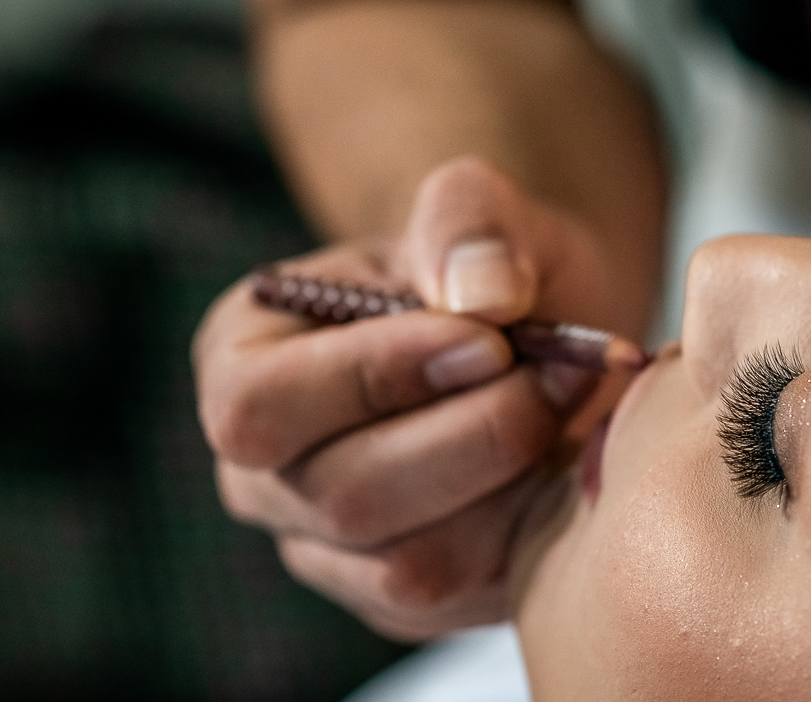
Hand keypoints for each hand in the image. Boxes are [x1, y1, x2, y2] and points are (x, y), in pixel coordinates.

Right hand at [193, 158, 633, 639]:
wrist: (534, 333)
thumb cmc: (483, 268)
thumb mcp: (478, 211)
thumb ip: (469, 222)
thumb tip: (481, 299)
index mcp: (244, 362)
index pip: (259, 405)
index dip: (374, 378)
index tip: (488, 340)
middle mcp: (267, 473)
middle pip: (344, 498)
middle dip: (475, 434)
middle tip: (559, 372)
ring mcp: (329, 549)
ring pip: (410, 567)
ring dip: (513, 486)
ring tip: (567, 409)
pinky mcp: (400, 598)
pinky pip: (466, 598)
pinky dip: (533, 533)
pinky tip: (563, 467)